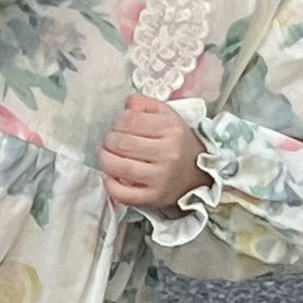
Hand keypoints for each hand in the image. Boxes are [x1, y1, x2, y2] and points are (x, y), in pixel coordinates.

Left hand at [98, 94, 212, 209]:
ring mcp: (161, 178)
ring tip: (106, 156)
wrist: (197, 173)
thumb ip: (144, 104)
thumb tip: (126, 106)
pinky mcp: (153, 197)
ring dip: (105, 159)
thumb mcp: (167, 116)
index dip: (117, 122)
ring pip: (119, 167)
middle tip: (111, 141)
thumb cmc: (177, 142)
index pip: (130, 120)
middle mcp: (168, 154)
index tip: (118, 126)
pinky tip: (110, 176)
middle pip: (121, 143)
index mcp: (171, 129)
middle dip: (108, 140)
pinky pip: (123, 194)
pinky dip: (110, 184)